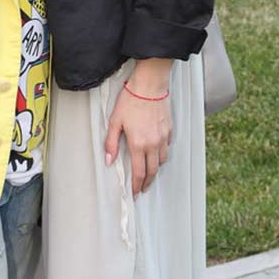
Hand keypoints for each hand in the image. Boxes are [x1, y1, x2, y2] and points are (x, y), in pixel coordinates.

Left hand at [104, 76, 172, 194]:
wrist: (149, 85)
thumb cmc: (130, 101)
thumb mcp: (115, 122)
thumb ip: (111, 143)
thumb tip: (109, 160)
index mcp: (138, 144)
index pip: (139, 172)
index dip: (137, 185)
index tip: (135, 193)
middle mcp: (153, 144)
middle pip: (152, 171)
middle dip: (147, 182)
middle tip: (143, 188)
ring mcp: (163, 137)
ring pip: (162, 160)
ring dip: (155, 169)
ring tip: (149, 172)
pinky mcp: (169, 129)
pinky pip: (167, 147)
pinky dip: (161, 153)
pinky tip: (156, 152)